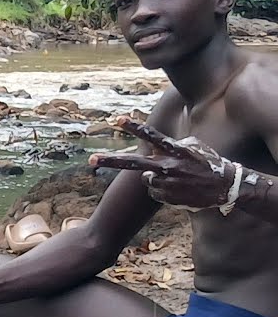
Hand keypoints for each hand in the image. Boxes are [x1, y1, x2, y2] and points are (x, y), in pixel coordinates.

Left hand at [89, 115, 238, 210]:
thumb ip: (172, 144)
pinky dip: (161, 191)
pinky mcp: (167, 197)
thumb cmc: (209, 163)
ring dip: (154, 178)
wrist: (226, 187)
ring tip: (175, 178)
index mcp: (175, 150)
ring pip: (146, 179)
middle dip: (110, 161)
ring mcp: (166, 183)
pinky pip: (154, 192)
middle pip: (133, 163)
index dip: (134, 127)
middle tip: (90, 160)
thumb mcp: (194, 147)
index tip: (118, 119)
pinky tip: (178, 189)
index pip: (151, 136)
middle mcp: (168, 166)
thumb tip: (154, 146)